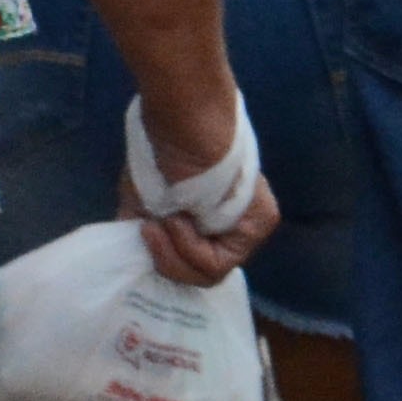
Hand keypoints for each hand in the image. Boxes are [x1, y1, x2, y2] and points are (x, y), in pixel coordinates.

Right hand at [124, 168, 279, 287]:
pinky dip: (189, 247)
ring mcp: (253, 228)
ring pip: (210, 271)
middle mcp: (237, 227)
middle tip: (149, 231)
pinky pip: (218, 261)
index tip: (143, 233)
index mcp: (214, 222)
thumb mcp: (146, 203)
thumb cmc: (161, 156)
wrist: (182, 127)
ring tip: (164, 221)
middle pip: (203, 273)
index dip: (165, 259)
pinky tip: (179, 219)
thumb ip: (151, 232)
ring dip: (175, 252)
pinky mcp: (261, 223)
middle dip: (168, 260)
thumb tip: (140, 257)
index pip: (195, 264)